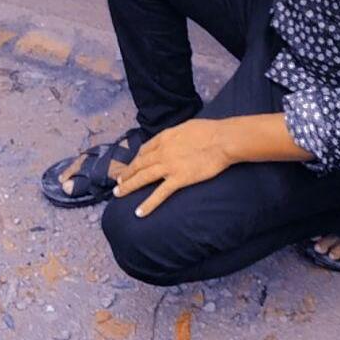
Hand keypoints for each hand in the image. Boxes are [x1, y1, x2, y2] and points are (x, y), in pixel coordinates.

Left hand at [113, 119, 231, 217]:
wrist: (222, 140)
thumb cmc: (209, 130)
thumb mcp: (186, 126)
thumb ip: (174, 135)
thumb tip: (172, 140)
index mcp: (165, 137)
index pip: (145, 149)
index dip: (136, 159)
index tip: (132, 165)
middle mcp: (162, 152)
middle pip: (139, 164)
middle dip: (127, 173)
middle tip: (117, 182)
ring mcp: (169, 166)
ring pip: (143, 177)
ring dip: (129, 186)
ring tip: (119, 193)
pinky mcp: (179, 179)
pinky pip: (159, 194)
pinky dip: (148, 204)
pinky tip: (139, 212)